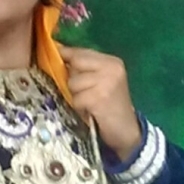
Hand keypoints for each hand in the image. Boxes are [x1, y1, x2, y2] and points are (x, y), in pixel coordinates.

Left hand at [57, 45, 141, 160]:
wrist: (126, 130)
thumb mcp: (103, 80)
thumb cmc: (110, 105)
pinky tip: (90, 111)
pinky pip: (76, 99)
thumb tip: (60, 55)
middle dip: (73, 78)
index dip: (67, 54)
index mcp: (112, 62)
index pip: (82, 52)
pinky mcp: (99, 98)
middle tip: (84, 91)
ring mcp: (106, 82)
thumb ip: (86, 68)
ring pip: (73, 82)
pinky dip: (79, 107)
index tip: (58, 53)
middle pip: (75, 64)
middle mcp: (111, 68)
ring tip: (89, 102)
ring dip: (76, 95)